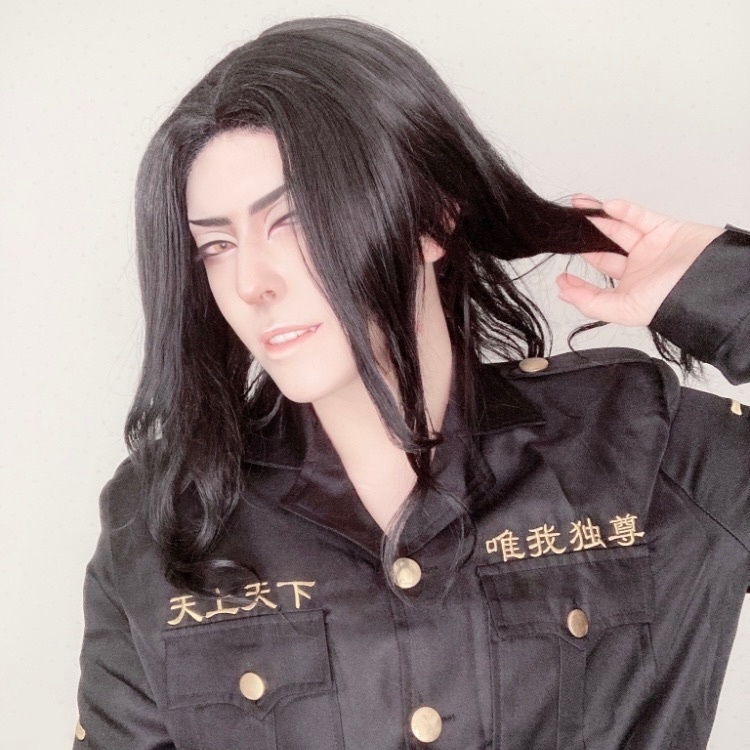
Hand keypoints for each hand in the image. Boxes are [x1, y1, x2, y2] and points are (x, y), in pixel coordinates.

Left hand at [556, 197, 723, 325]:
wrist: (711, 282)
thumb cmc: (673, 301)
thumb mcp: (625, 309)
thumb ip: (591, 303)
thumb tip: (564, 293)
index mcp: (630, 289)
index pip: (597, 283)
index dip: (578, 280)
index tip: (560, 276)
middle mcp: (639, 268)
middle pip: (605, 250)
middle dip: (585, 239)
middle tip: (566, 229)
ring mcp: (651, 246)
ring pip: (618, 228)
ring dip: (598, 218)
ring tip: (579, 207)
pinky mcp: (664, 228)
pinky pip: (639, 216)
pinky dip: (623, 210)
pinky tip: (605, 207)